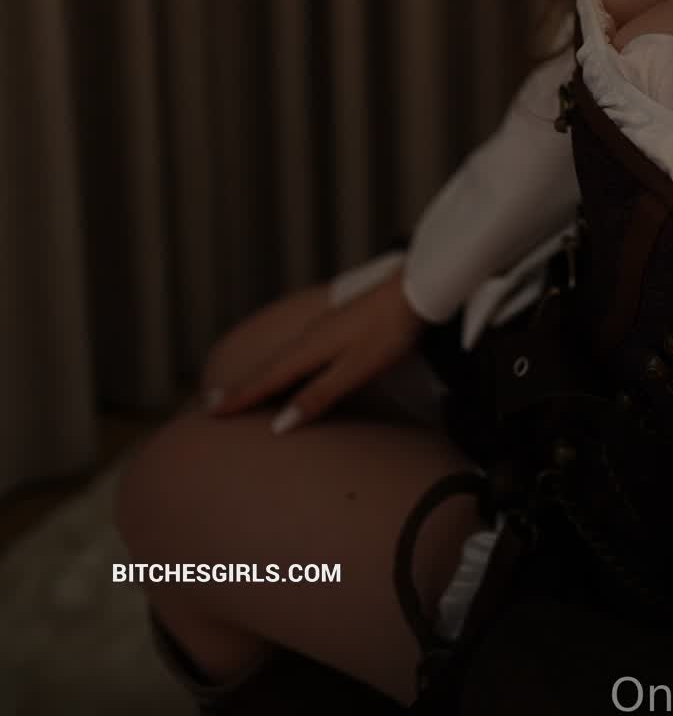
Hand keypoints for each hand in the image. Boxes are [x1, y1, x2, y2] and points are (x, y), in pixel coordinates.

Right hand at [206, 270, 427, 434]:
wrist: (417, 291)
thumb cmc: (389, 332)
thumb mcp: (355, 370)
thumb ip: (319, 396)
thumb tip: (280, 424)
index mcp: (310, 348)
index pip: (267, 379)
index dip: (240, 397)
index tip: (212, 411)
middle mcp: (311, 336)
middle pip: (269, 367)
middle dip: (242, 386)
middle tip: (214, 402)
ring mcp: (325, 328)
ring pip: (284, 358)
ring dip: (261, 375)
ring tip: (243, 390)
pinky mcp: (339, 326)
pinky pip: (299, 351)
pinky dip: (283, 365)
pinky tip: (288, 368)